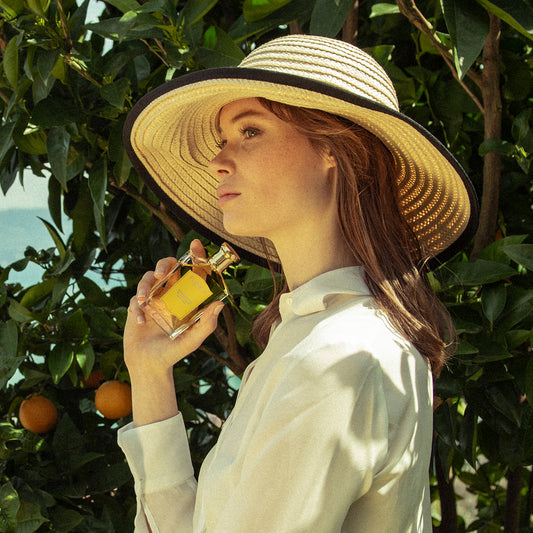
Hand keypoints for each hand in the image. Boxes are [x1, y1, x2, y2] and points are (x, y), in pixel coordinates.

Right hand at [124, 239, 224, 376]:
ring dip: (145, 285)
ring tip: (144, 300)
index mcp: (187, 298)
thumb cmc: (174, 352)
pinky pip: (135, 299)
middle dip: (165, 264)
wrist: (150, 365)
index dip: (195, 256)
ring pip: (148, 279)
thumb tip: (220, 304)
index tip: (196, 245)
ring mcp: (153, 299)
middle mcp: (171, 294)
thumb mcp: (193, 340)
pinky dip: (137, 308)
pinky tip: (141, 322)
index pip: (192, 272)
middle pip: (168, 267)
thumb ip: (207, 325)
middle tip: (163, 273)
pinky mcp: (137, 306)